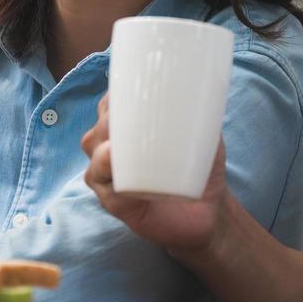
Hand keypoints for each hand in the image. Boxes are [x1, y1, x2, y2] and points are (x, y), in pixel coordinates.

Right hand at [81, 93, 229, 253]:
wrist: (208, 214)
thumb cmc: (200, 171)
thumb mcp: (204, 138)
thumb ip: (202, 114)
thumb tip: (205, 90)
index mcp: (129, 131)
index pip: (113, 105)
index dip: (116, 94)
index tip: (133, 88)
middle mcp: (112, 149)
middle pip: (100, 123)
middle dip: (110, 115)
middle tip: (133, 113)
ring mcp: (109, 174)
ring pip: (93, 147)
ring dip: (103, 138)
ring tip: (119, 137)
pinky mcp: (113, 200)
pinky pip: (99, 179)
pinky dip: (103, 167)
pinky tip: (111, 157)